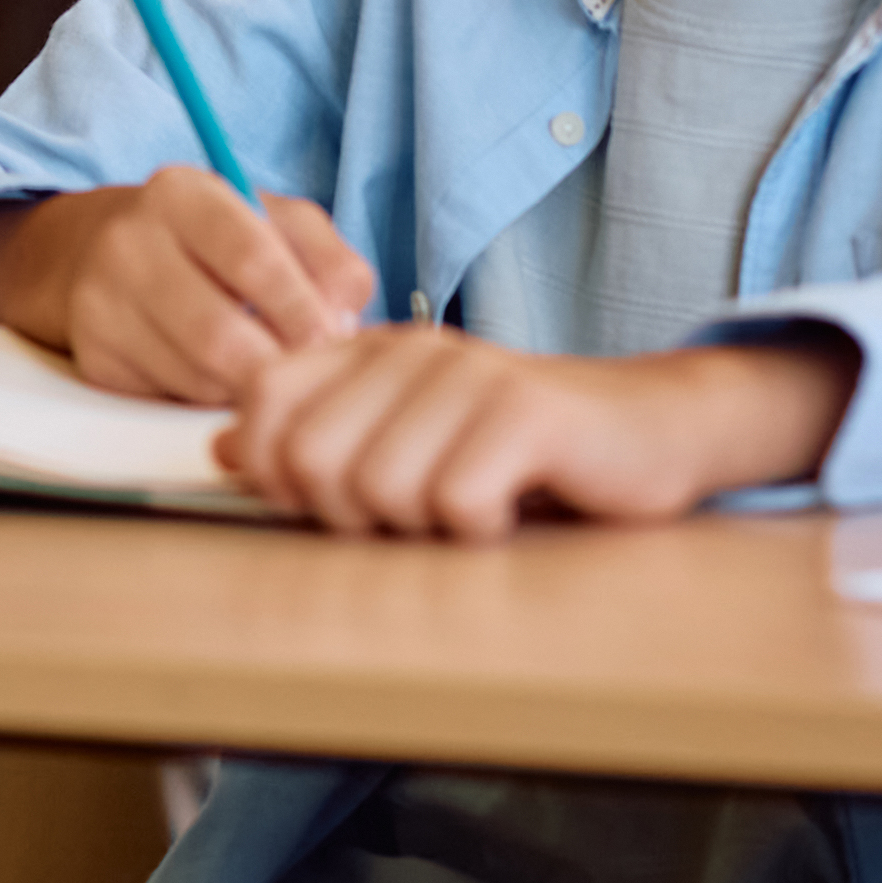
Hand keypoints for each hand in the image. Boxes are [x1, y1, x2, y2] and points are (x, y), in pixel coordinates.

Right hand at [0, 170, 374, 404]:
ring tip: (269, 371)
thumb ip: (328, 259)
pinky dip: (211, 399)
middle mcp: (129, 243)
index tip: (331, 338)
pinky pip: (171, 398)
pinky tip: (223, 376)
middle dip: (277, 364)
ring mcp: (102, 303)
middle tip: (308, 375)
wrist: (104, 253)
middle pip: (217, 333)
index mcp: (181, 194)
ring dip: (249, 388)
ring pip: (197, 376)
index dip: (300, 308)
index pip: (250, 258)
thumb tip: (343, 321)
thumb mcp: (275, 223)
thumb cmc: (214, 240)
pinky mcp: (94, 357)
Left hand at [223, 327, 852, 539]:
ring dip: (422, 528)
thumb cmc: (524, 452)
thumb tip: (226, 450)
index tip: (328, 502)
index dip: (272, 472)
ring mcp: (469, 376)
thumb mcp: (413, 440)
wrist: (655, 429)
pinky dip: (481, 530)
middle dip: (350, 516)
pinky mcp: (526, 414)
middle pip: (308, 461)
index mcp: (372, 353)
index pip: (263, 404)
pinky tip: (512, 510)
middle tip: (414, 517)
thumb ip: (322, 437)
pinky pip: (456, 505)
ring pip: (378, 491)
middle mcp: (411, 352)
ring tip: (470, 508)